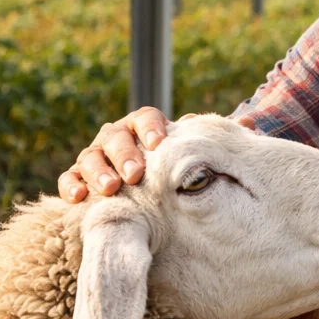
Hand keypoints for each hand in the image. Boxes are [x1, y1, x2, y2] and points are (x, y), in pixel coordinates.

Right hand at [59, 109, 257, 201]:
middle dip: (124, 154)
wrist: (147, 200)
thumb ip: (214, 141)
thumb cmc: (175, 174)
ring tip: (109, 190)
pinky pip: (69, 179)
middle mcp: (118, 138)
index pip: (145, 117)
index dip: (150, 127)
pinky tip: (78, 199)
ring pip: (90, 156)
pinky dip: (71, 186)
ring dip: (97, 171)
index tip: (159, 143)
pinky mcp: (78, 180)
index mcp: (145, 128)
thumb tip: (250, 124)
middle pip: (115, 136)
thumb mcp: (194, 157)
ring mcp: (96, 158)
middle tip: (136, 175)